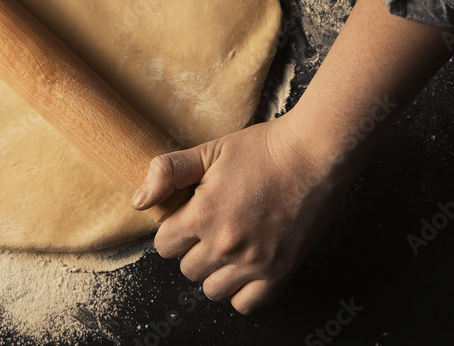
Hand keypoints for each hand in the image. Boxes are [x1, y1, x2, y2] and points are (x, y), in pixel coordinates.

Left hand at [132, 112, 356, 314]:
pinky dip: (241, 292)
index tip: (187, 218)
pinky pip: (247, 304)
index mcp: (204, 215)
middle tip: (211, 228)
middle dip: (193, 250)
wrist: (314, 154)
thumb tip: (139, 201)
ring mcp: (254, 262)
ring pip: (213, 290)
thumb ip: (168, 172)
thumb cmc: (262, 149)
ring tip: (227, 247)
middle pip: (187, 269)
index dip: (173, 230)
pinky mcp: (281, 272)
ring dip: (214, 272)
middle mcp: (226, 245)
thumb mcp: (209, 150)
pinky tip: (244, 269)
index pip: (164, 245)